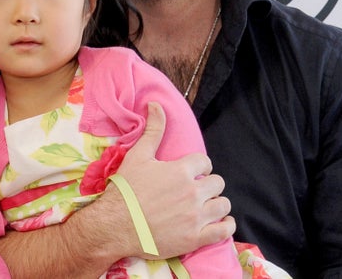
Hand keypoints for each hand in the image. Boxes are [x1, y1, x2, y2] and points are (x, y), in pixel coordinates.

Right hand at [113, 102, 234, 258]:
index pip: (205, 162)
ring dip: (217, 204)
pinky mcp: (196, 238)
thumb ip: (153, 130)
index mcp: (181, 170)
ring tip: (205, 205)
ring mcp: (196, 217)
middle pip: (217, 183)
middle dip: (208, 184)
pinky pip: (225, 231)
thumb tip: (156, 104)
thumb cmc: (126, 189)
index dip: (199, 166)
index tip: (191, 172)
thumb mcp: (138, 155)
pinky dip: (225, 225)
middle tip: (195, 190)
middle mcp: (193, 192)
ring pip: (224, 205)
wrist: (116, 224)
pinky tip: (218, 222)